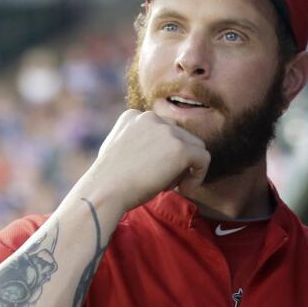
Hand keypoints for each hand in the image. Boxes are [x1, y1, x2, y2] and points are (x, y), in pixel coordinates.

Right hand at [84, 109, 210, 211]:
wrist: (104, 191)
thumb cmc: (109, 181)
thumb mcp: (119, 150)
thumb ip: (138, 143)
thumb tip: (158, 151)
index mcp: (133, 116)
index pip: (164, 132)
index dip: (163, 155)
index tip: (152, 173)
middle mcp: (151, 117)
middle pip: (181, 137)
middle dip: (176, 161)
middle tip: (162, 182)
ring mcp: (167, 131)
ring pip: (195, 148)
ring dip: (185, 168)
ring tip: (167, 185)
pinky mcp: (180, 148)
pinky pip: (204, 159)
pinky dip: (198, 176)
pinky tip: (183, 190)